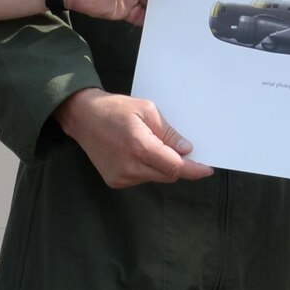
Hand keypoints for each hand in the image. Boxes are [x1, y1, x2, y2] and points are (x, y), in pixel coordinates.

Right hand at [53, 88, 213, 187]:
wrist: (83, 116)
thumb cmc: (115, 109)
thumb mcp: (147, 110)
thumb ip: (169, 133)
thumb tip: (186, 151)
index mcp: (139, 147)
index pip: (175, 167)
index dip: (193, 170)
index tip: (207, 169)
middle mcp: (130, 167)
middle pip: (168, 175)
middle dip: (179, 165)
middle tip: (182, 151)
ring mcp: (121, 177)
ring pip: (155, 177)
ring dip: (161, 166)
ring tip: (149, 144)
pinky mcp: (114, 181)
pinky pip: (141, 178)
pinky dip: (147, 168)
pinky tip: (137, 152)